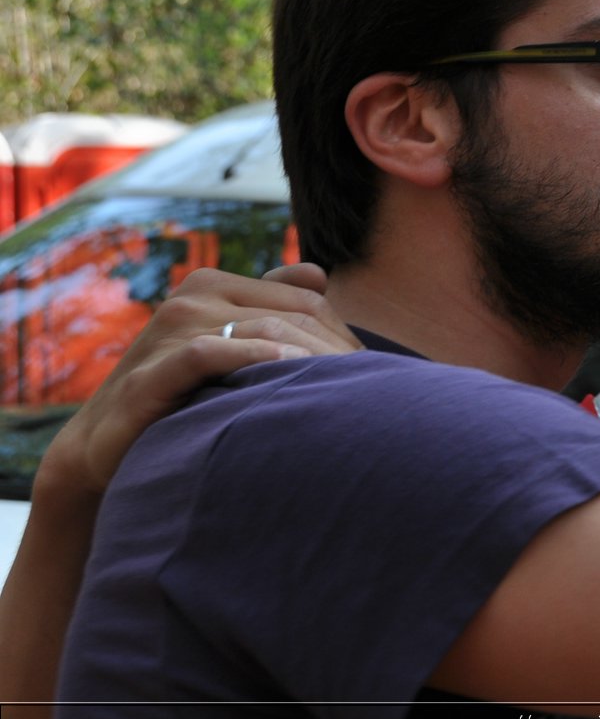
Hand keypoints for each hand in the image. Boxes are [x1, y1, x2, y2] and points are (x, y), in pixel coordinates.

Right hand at [37, 264, 360, 496]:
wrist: (107, 445)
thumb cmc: (182, 395)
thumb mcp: (227, 345)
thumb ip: (270, 307)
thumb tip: (316, 274)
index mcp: (215, 284)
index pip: (306, 302)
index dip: (343, 339)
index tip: (372, 378)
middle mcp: (193, 296)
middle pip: (292, 317)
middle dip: (335, 355)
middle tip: (368, 394)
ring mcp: (169, 329)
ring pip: (261, 331)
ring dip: (308, 363)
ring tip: (342, 395)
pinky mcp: (151, 369)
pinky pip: (208, 354)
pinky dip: (250, 360)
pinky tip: (283, 376)